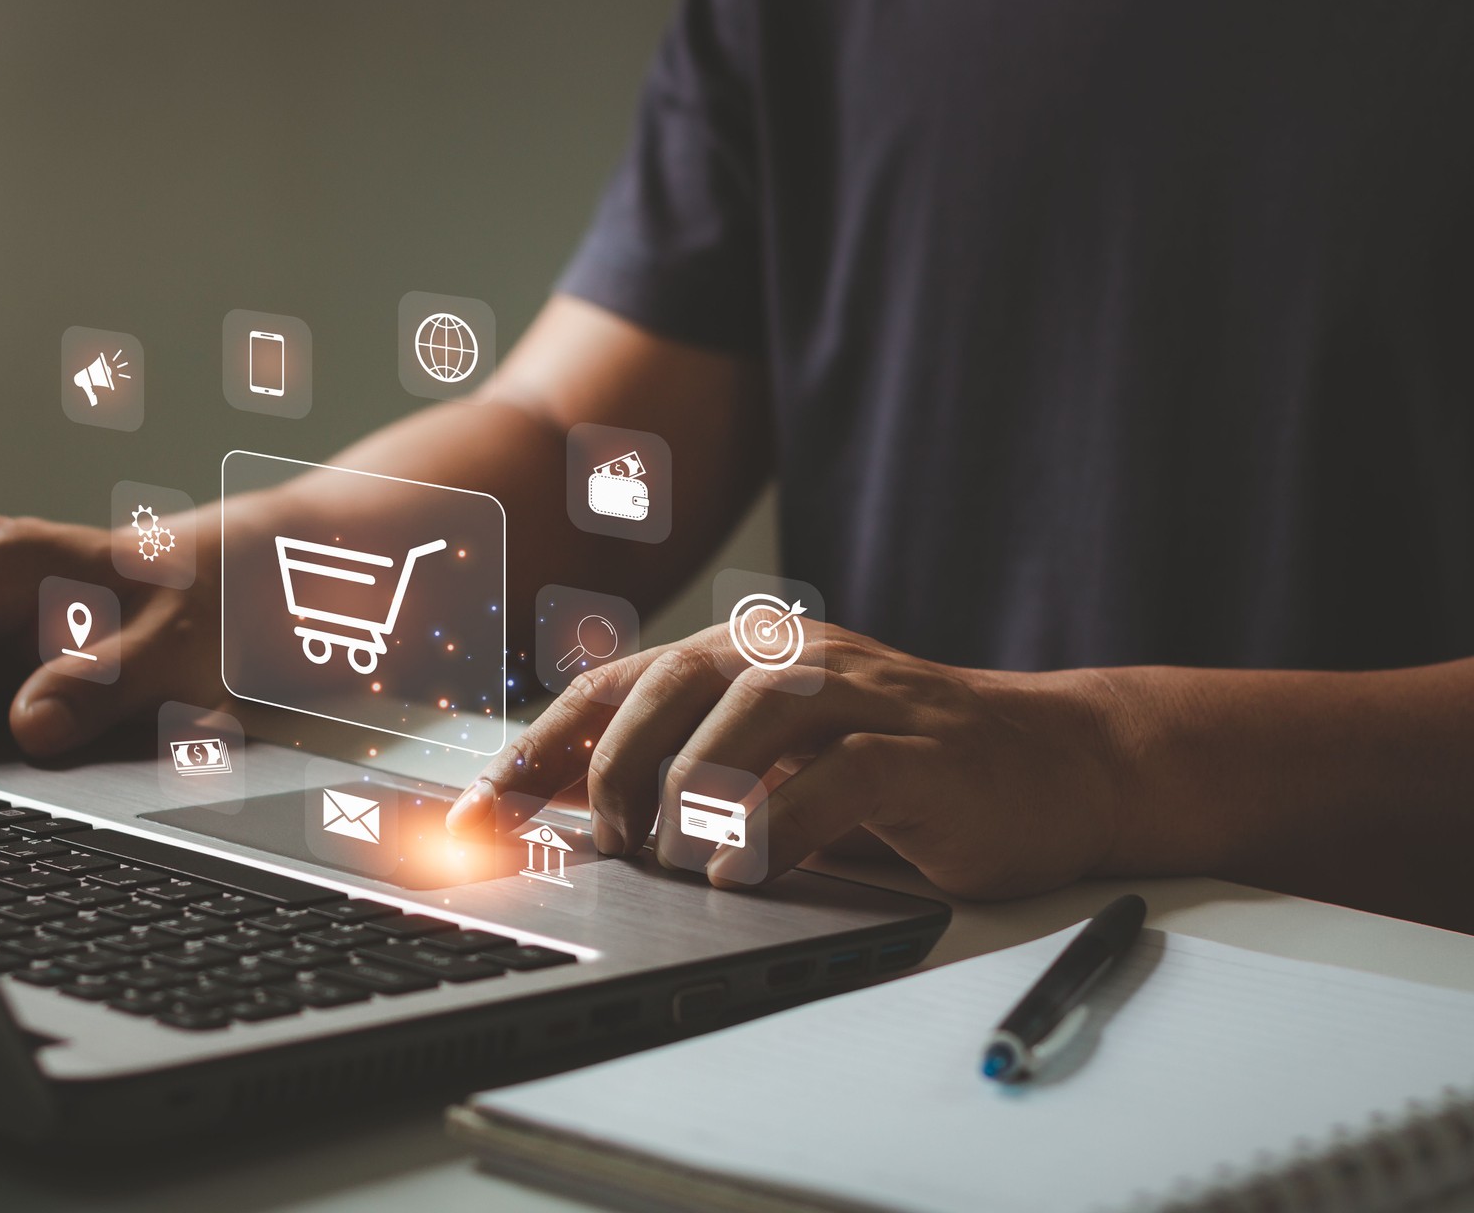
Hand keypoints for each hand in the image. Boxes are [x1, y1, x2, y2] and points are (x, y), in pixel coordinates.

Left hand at [447, 619, 1128, 898]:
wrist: (1054, 762)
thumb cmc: (898, 767)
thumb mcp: (777, 765)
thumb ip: (685, 774)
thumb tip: (571, 815)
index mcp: (746, 656)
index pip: (616, 685)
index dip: (540, 748)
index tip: (478, 815)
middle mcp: (794, 659)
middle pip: (670, 687)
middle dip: (614, 770)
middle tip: (607, 846)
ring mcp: (861, 697)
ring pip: (747, 720)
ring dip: (692, 797)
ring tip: (673, 863)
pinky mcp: (919, 753)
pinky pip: (833, 780)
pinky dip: (778, 829)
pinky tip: (746, 876)